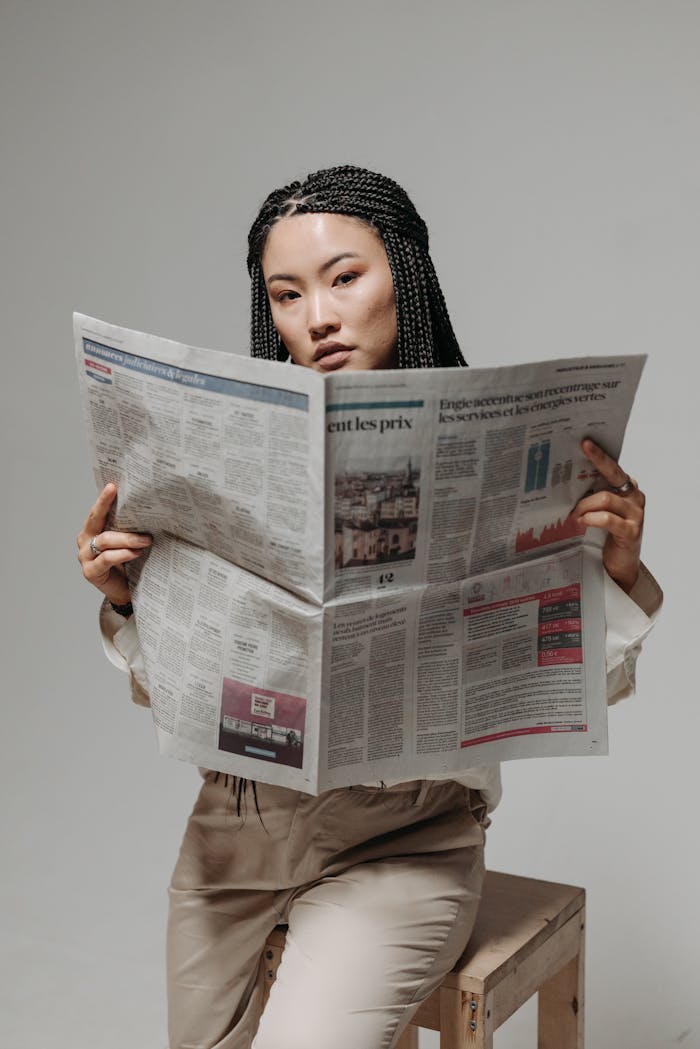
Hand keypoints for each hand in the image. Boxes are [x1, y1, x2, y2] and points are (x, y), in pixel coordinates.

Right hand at [76, 484, 151, 605]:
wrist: (126, 591)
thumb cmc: (128, 563)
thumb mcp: (127, 542)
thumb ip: (128, 529)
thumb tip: (147, 510)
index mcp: (92, 530)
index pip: (97, 511)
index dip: (104, 499)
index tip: (113, 486)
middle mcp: (85, 540)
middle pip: (96, 520)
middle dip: (109, 508)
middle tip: (132, 505)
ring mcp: (85, 556)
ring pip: (105, 540)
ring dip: (127, 539)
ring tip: (145, 540)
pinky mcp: (91, 572)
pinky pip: (106, 559)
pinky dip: (122, 554)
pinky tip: (135, 553)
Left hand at [574, 439, 644, 592]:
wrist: (619, 566)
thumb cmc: (606, 535)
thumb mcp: (598, 511)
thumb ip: (591, 495)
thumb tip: (565, 481)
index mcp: (626, 488)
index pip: (613, 467)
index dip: (600, 455)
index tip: (585, 442)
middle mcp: (634, 496)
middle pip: (614, 473)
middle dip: (598, 460)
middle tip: (582, 449)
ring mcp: (636, 513)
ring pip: (605, 498)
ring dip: (584, 504)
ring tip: (572, 513)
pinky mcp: (631, 531)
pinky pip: (607, 518)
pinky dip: (591, 518)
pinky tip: (581, 521)